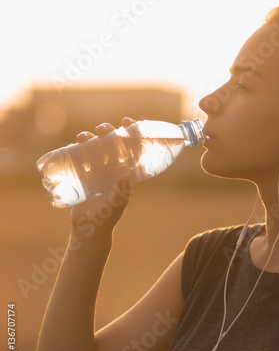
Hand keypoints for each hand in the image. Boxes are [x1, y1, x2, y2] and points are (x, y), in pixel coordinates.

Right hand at [70, 118, 135, 232]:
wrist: (89, 229)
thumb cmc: (107, 217)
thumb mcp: (116, 203)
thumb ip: (122, 191)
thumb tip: (126, 175)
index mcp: (126, 171)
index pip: (131, 147)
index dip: (131, 132)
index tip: (127, 121)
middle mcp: (112, 168)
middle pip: (111, 143)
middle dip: (107, 132)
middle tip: (102, 129)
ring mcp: (97, 170)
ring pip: (94, 148)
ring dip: (90, 137)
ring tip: (83, 136)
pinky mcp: (83, 175)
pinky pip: (80, 157)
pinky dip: (77, 148)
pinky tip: (74, 144)